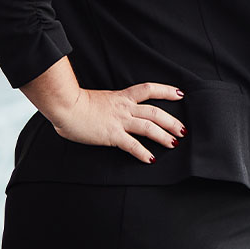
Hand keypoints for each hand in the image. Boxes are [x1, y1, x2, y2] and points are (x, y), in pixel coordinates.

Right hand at [49, 82, 186, 163]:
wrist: (65, 106)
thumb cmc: (75, 103)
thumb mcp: (98, 99)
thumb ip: (108, 105)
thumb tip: (107, 113)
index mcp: (122, 97)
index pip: (149, 89)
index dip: (166, 91)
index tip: (180, 94)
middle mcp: (124, 108)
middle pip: (155, 112)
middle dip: (172, 121)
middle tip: (184, 130)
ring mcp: (119, 121)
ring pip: (149, 127)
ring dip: (164, 136)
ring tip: (174, 143)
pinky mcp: (112, 135)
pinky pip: (132, 145)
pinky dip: (143, 152)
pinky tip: (151, 159)